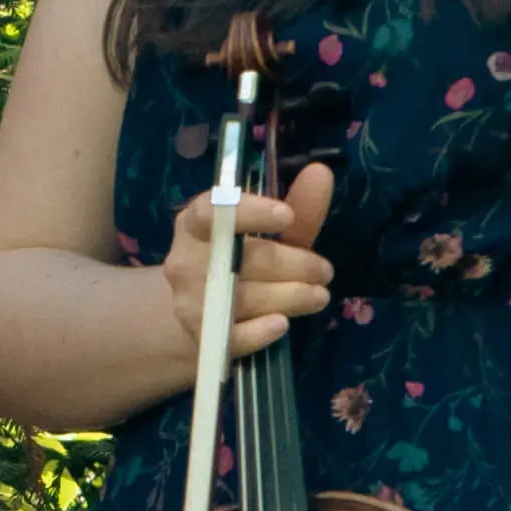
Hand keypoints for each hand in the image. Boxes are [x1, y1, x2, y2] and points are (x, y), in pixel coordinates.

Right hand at [156, 161, 336, 368]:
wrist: (203, 313)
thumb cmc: (241, 263)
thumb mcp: (269, 233)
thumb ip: (297, 207)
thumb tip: (320, 173)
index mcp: (196, 223)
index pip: (213, 211)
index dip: (249, 212)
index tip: (287, 215)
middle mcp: (185, 260)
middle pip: (244, 259)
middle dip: (294, 264)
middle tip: (325, 270)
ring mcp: (189, 301)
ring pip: (245, 298)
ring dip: (291, 296)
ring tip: (318, 295)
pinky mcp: (200, 337)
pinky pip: (234, 335)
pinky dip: (261, 331)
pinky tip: (282, 324)